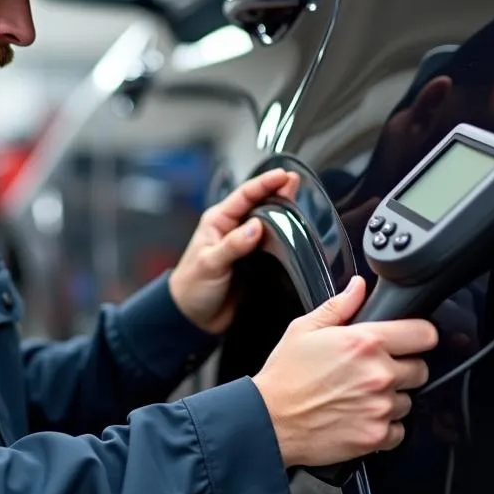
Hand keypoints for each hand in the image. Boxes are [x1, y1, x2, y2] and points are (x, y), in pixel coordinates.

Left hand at [168, 168, 299, 334]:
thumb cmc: (192, 287)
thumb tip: (256, 227)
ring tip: (301, 200)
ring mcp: (244, 245)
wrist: (193, 318)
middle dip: (278, 191)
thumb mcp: (210, 264)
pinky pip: (273, 244)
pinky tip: (298, 233)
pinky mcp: (255, 262)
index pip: (244, 196)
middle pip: (259, 204)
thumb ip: (232, 245)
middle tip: (297, 182)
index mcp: (218, 222)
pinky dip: (285, 237)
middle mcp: (232, 229)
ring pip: (268, 222)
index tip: (283, 176)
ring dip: (284, 212)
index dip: (264, 184)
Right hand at [252, 276, 437, 467]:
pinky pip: (399, 430)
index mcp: (364, 342)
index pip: (424, 334)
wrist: (269, 421)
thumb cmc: (285, 376)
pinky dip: (384, 425)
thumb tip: (359, 287)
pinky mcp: (377, 436)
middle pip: (421, 369)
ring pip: (409, 400)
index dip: (418, 335)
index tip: (409, 340)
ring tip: (359, 395)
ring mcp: (380, 407)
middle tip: (373, 370)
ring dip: (391, 398)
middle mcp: (378, 374)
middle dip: (402, 367)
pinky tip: (359, 416)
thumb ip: (339, 306)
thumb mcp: (303, 329)